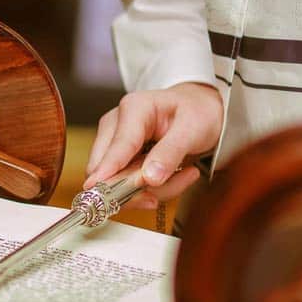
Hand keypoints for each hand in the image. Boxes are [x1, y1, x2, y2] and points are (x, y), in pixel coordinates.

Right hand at [84, 82, 223, 209]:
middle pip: (107, 170)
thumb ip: (170, 152)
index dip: (110, 172)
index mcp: (133, 108)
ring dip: (152, 190)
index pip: (118, 147)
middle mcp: (115, 125)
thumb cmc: (197, 113)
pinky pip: (126, 187)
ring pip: (116, 184)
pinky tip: (174, 176)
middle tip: (176, 185)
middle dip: (140, 189)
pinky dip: (152, 189)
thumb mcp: (193, 130)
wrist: (199, 111)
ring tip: (185, 175)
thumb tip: (149, 178)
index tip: (102, 192)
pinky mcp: (118, 160)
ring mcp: (113, 143)